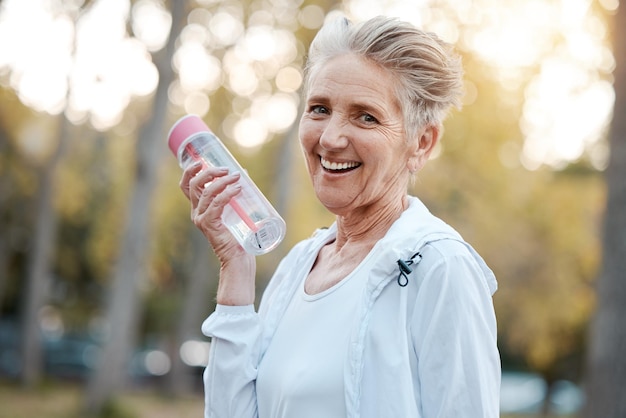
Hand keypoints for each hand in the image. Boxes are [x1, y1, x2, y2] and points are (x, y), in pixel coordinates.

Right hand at [180, 163, 255, 304]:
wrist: (238, 259)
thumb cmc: (239, 236)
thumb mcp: (235, 210)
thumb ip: (235, 194)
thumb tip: (242, 174)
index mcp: (199, 209)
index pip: (187, 186)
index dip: (190, 171)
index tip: (201, 160)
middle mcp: (196, 213)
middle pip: (193, 185)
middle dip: (208, 172)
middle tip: (226, 169)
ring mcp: (201, 219)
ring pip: (206, 192)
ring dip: (222, 181)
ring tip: (237, 177)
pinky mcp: (210, 225)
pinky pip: (217, 204)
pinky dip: (227, 193)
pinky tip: (237, 188)